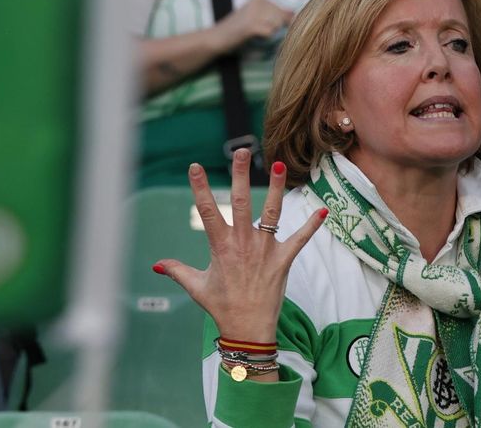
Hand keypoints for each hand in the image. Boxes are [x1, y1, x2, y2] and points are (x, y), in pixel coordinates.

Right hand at [155, 150, 328, 346]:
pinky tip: (324, 210)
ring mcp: (264, 250)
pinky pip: (300, 239)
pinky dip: (312, 225)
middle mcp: (242, 243)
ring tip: (278, 165)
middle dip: (240, 175)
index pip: (207, 211)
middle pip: (240, 202)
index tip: (196, 166)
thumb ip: (177, 271)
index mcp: (220, 246)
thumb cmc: (221, 306)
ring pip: (271, 213)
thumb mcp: (196, 287)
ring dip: (275, 189)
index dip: (200, 188)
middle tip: (242, 151)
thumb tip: (157, 264)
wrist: (248, 329)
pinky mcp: (283, 260)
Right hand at [220, 0, 293, 49]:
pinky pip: (270, 34)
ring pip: (277, 27)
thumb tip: (295, 13)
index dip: (278, 25)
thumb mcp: (258, 18)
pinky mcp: (252, 25)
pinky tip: (251, 37)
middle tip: (256, 33)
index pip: (285, 13)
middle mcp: (259, 1)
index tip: (261, 28)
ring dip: (268, 35)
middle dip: (274, 30)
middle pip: (282, 20)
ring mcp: (255, 12)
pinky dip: (264, 39)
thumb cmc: (237, 30)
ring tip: (253, 34)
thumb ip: (276, 15)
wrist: (215, 38)